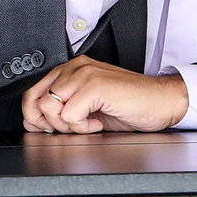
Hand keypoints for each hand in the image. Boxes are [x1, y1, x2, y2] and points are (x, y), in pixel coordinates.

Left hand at [21, 56, 189, 133]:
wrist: (163, 102)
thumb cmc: (132, 105)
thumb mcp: (90, 108)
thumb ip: (62, 110)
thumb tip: (34, 123)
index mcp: (72, 70)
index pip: (34, 90)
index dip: (33, 114)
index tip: (45, 127)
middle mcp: (75, 68)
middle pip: (36, 98)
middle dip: (46, 121)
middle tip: (68, 128)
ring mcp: (84, 75)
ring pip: (50, 107)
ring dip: (67, 125)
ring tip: (88, 124)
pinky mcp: (95, 86)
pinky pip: (69, 115)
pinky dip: (82, 127)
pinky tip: (98, 123)